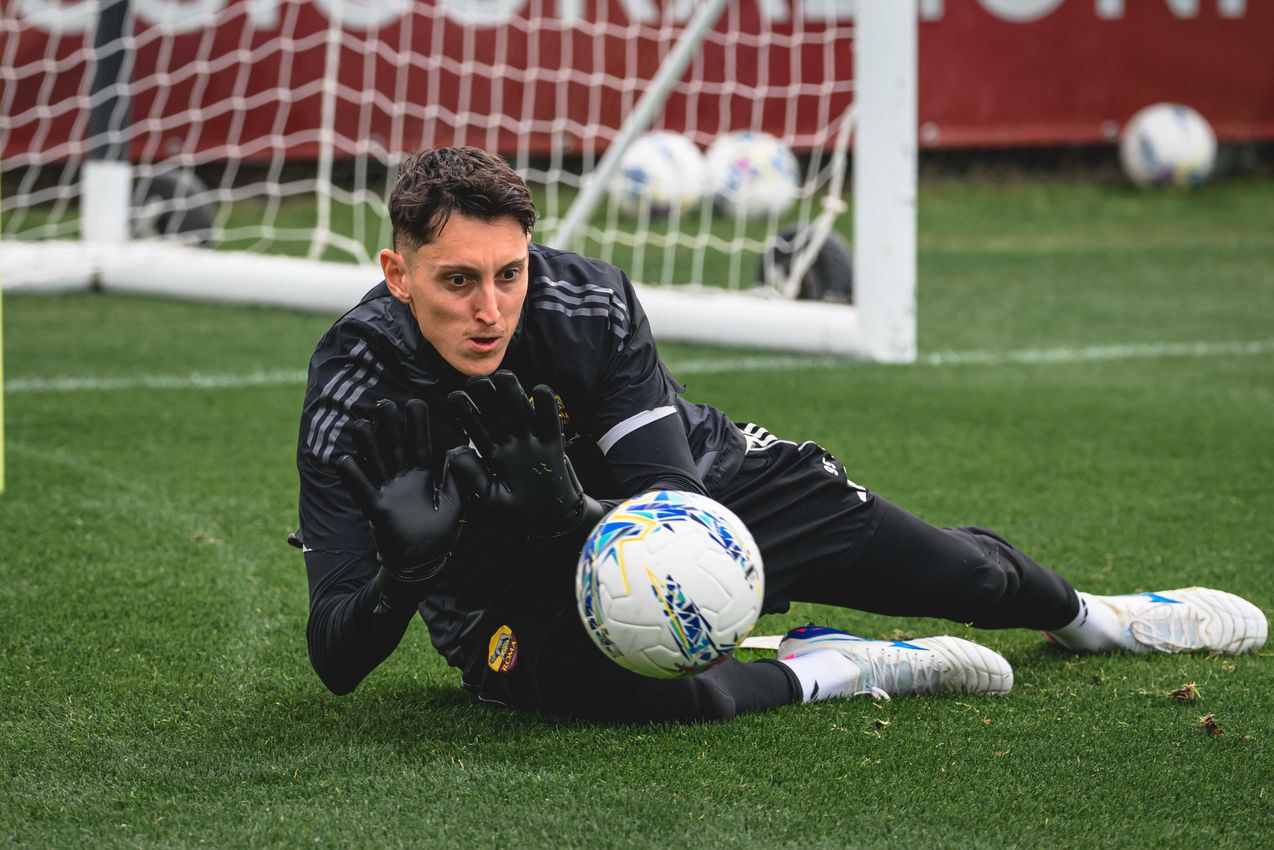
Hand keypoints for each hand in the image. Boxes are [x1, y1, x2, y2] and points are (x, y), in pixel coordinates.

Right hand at [336, 398, 463, 583]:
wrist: (424, 561)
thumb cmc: (442, 532)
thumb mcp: (456, 503)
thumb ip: (457, 478)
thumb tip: (459, 450)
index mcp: (425, 475)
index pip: (421, 444)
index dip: (417, 425)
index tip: (415, 402)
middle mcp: (404, 478)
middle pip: (394, 446)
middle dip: (389, 426)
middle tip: (384, 404)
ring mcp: (388, 491)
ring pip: (375, 461)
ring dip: (367, 443)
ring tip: (361, 423)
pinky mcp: (375, 508)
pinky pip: (361, 489)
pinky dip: (352, 475)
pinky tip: (344, 459)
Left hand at [446, 371, 600, 538]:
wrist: (552, 522)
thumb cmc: (519, 515)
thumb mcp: (491, 500)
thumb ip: (473, 478)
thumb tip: (456, 452)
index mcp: (492, 455)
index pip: (476, 428)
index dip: (465, 412)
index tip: (454, 396)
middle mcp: (511, 443)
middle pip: (497, 413)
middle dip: (487, 395)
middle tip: (476, 381)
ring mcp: (532, 442)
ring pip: (521, 411)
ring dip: (513, 393)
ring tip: (503, 377)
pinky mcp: (553, 445)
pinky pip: (550, 422)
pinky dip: (547, 406)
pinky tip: (540, 390)